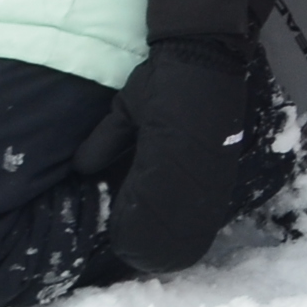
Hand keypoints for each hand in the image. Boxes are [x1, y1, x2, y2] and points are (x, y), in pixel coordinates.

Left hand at [75, 36, 255, 274]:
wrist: (207, 55)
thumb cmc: (163, 81)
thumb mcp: (126, 108)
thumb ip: (104, 141)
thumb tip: (81, 170)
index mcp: (161, 157)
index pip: (142, 211)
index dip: (128, 232)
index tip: (116, 237)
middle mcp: (189, 171)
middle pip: (168, 229)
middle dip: (148, 246)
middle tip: (131, 250)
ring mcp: (212, 174)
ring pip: (192, 227)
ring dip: (172, 243)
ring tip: (154, 252)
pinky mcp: (226, 171)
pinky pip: (210, 213)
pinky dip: (194, 229)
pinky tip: (181, 237)